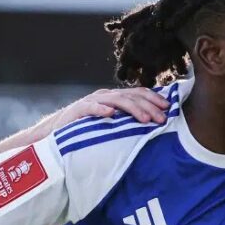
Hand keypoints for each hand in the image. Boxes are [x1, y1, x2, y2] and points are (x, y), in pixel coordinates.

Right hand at [52, 87, 169, 128]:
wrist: (57, 131)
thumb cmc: (87, 128)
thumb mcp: (111, 123)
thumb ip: (127, 120)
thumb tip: (152, 124)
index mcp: (114, 98)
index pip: (137, 93)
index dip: (154, 98)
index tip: (168, 107)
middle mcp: (105, 96)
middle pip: (131, 96)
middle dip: (149, 106)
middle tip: (162, 119)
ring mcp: (92, 101)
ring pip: (116, 101)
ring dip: (132, 109)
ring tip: (145, 120)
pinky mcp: (78, 110)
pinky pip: (91, 108)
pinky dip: (101, 109)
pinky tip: (111, 114)